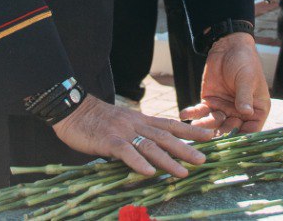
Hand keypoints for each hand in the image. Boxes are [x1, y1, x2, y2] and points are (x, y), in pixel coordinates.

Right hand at [52, 95, 211, 177]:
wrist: (72, 109)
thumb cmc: (97, 121)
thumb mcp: (122, 125)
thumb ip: (137, 137)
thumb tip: (151, 154)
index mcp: (141, 120)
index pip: (171, 124)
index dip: (190, 130)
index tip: (210, 136)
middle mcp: (136, 124)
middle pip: (166, 137)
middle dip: (186, 148)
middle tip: (204, 159)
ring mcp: (123, 132)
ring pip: (150, 146)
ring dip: (168, 160)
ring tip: (183, 172)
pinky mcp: (109, 140)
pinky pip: (126, 152)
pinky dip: (138, 162)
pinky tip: (149, 173)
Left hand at [182, 32, 269, 134]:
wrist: (229, 46)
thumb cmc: (245, 61)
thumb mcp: (246, 78)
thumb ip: (244, 96)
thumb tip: (246, 112)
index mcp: (256, 110)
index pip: (251, 130)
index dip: (242, 139)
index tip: (231, 145)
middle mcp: (240, 114)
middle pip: (230, 130)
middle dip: (219, 135)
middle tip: (207, 138)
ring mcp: (224, 109)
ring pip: (214, 123)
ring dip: (204, 126)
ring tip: (195, 126)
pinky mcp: (209, 102)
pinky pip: (201, 111)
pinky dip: (192, 113)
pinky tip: (184, 114)